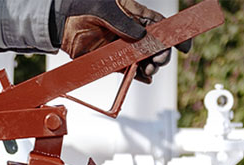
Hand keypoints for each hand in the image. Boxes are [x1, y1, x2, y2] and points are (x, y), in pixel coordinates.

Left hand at [56, 0, 191, 82]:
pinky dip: (136, 75)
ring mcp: (120, 46)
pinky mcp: (108, 58)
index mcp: (134, 14)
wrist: (59, 19)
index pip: (160, 25)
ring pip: (142, 59)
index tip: (185, 46)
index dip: (175, 35)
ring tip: (149, 70)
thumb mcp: (106, 9)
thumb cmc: (81, 5)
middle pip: (154, 45)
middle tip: (159, 60)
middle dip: (162, 54)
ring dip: (150, 66)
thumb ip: (123, 22)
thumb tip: (142, 36)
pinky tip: (144, 78)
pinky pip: (126, 69)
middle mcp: (130, 31)